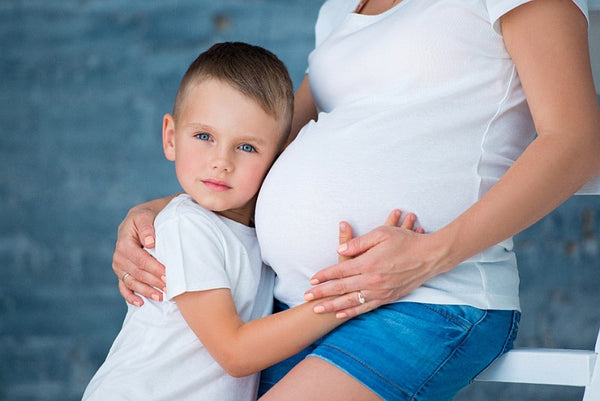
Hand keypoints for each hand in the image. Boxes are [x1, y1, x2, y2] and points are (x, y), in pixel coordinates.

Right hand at [112, 202, 166, 305]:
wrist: (143, 218)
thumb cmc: (147, 217)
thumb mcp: (146, 216)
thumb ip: (147, 228)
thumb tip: (150, 243)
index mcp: (124, 242)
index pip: (140, 259)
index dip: (154, 268)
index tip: (167, 274)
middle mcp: (119, 256)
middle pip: (137, 273)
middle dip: (153, 281)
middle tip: (170, 288)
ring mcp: (119, 266)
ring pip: (132, 282)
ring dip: (146, 291)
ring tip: (161, 297)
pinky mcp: (122, 272)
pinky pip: (124, 287)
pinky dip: (130, 297)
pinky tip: (141, 303)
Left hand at [305, 210, 439, 318]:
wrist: (430, 257)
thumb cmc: (406, 241)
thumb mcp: (382, 233)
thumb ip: (358, 242)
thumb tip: (339, 249)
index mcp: (369, 263)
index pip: (341, 270)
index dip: (325, 275)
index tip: (312, 279)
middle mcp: (373, 280)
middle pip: (342, 288)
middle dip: (322, 293)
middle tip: (307, 297)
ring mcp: (381, 291)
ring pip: (352, 301)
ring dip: (333, 305)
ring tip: (317, 309)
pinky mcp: (389, 297)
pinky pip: (366, 307)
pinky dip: (352, 311)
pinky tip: (340, 314)